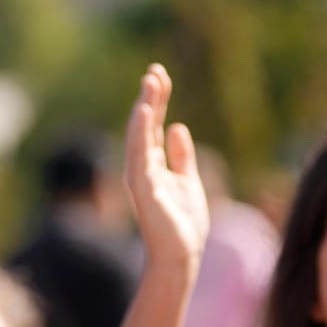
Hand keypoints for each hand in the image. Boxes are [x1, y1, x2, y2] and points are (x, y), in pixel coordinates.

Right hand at [125, 64, 208, 270]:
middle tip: (155, 70)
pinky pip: (138, 154)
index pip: (153, 127)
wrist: (182, 256)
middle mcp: (142, 169)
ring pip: (138, 136)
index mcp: (153, 166)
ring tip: (150, 82)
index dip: (157, 102)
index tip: (161, 77)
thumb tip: (177, 127)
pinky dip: (139, 131)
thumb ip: (181, 157)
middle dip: (149, 98)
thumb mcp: (188, 181)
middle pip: (144, 126)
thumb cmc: (184, 225)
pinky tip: (144, 111)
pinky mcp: (143, 188)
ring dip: (143, 109)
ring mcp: (140, 178)